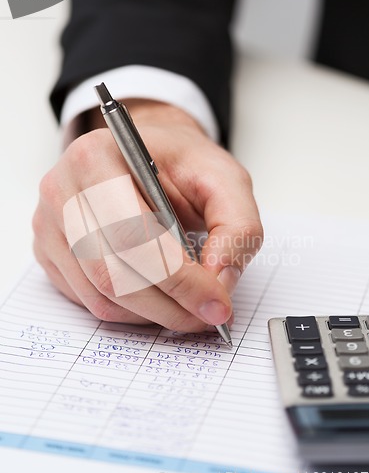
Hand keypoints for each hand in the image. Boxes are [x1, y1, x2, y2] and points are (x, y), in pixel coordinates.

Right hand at [33, 100, 262, 331]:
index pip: (133, 236)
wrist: (145, 157)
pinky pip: (89, 301)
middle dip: (170, 306)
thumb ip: (238, 227)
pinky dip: (131, 310)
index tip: (218, 304)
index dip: (180, 281)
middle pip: (112, 275)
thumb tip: (221, 281)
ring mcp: (49, 226)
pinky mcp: (50, 253)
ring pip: (101, 297)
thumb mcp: (226, 180)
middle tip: (208, 314)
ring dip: (153, 314)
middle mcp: (61, 192)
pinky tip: (158, 293)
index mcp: (97, 158)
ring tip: (188, 304)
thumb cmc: (181, 164)